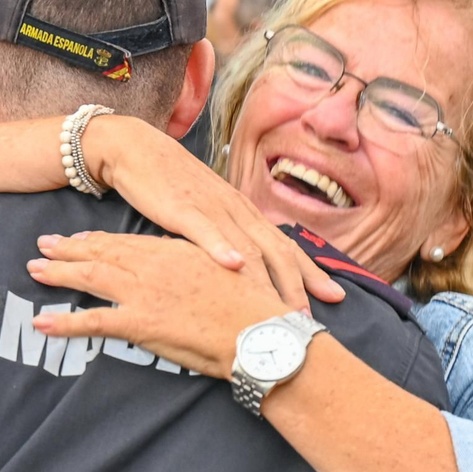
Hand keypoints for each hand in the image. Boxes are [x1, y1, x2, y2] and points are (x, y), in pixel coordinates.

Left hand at [27, 231, 290, 377]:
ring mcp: (144, 293)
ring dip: (59, 274)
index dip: (98, 240)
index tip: (78, 238)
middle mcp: (153, 267)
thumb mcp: (225, 272)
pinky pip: (93, 322)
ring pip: (91, 278)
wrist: (261, 331)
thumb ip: (198, 265)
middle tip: (42, 245)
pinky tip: (41, 323)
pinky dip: (64, 323)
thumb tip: (185, 266)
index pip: (126, 242)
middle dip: (69, 249)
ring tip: (34, 271)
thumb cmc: (253, 307)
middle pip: (102, 253)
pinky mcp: (140, 322)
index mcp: (173, 252)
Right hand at [82, 115, 344, 309]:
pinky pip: (205, 230)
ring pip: (247, 246)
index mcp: (244, 213)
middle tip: (309, 321)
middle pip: (276, 251)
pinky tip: (233, 266)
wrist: (137, 150)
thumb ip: (228, 238)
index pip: (286, 245)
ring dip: (266, 280)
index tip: (335, 298)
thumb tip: (246, 272)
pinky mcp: (182, 207)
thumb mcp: (207, 214)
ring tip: (280, 308)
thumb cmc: (172, 186)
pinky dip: (221, 248)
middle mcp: (237, 211)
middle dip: (296, 286)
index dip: (312, 271)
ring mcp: (212, 208)